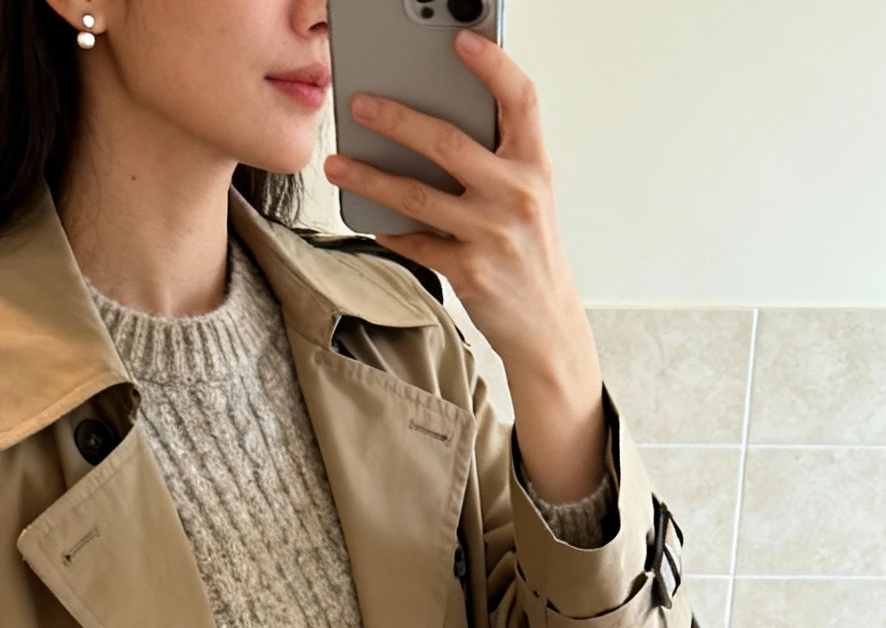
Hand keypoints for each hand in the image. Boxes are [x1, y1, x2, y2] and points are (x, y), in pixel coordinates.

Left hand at [325, 34, 605, 505]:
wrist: (547, 329)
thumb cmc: (530, 255)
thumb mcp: (529, 199)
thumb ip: (497, 161)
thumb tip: (434, 125)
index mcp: (535, 166)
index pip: (520, 100)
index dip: (493, 65)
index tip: (461, 41)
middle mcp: (517, 195)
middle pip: (448, 143)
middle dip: (397, 119)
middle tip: (359, 105)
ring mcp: (493, 235)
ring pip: (417, 195)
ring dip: (370, 176)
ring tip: (338, 163)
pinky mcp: (470, 273)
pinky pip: (416, 243)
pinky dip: (389, 229)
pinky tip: (369, 216)